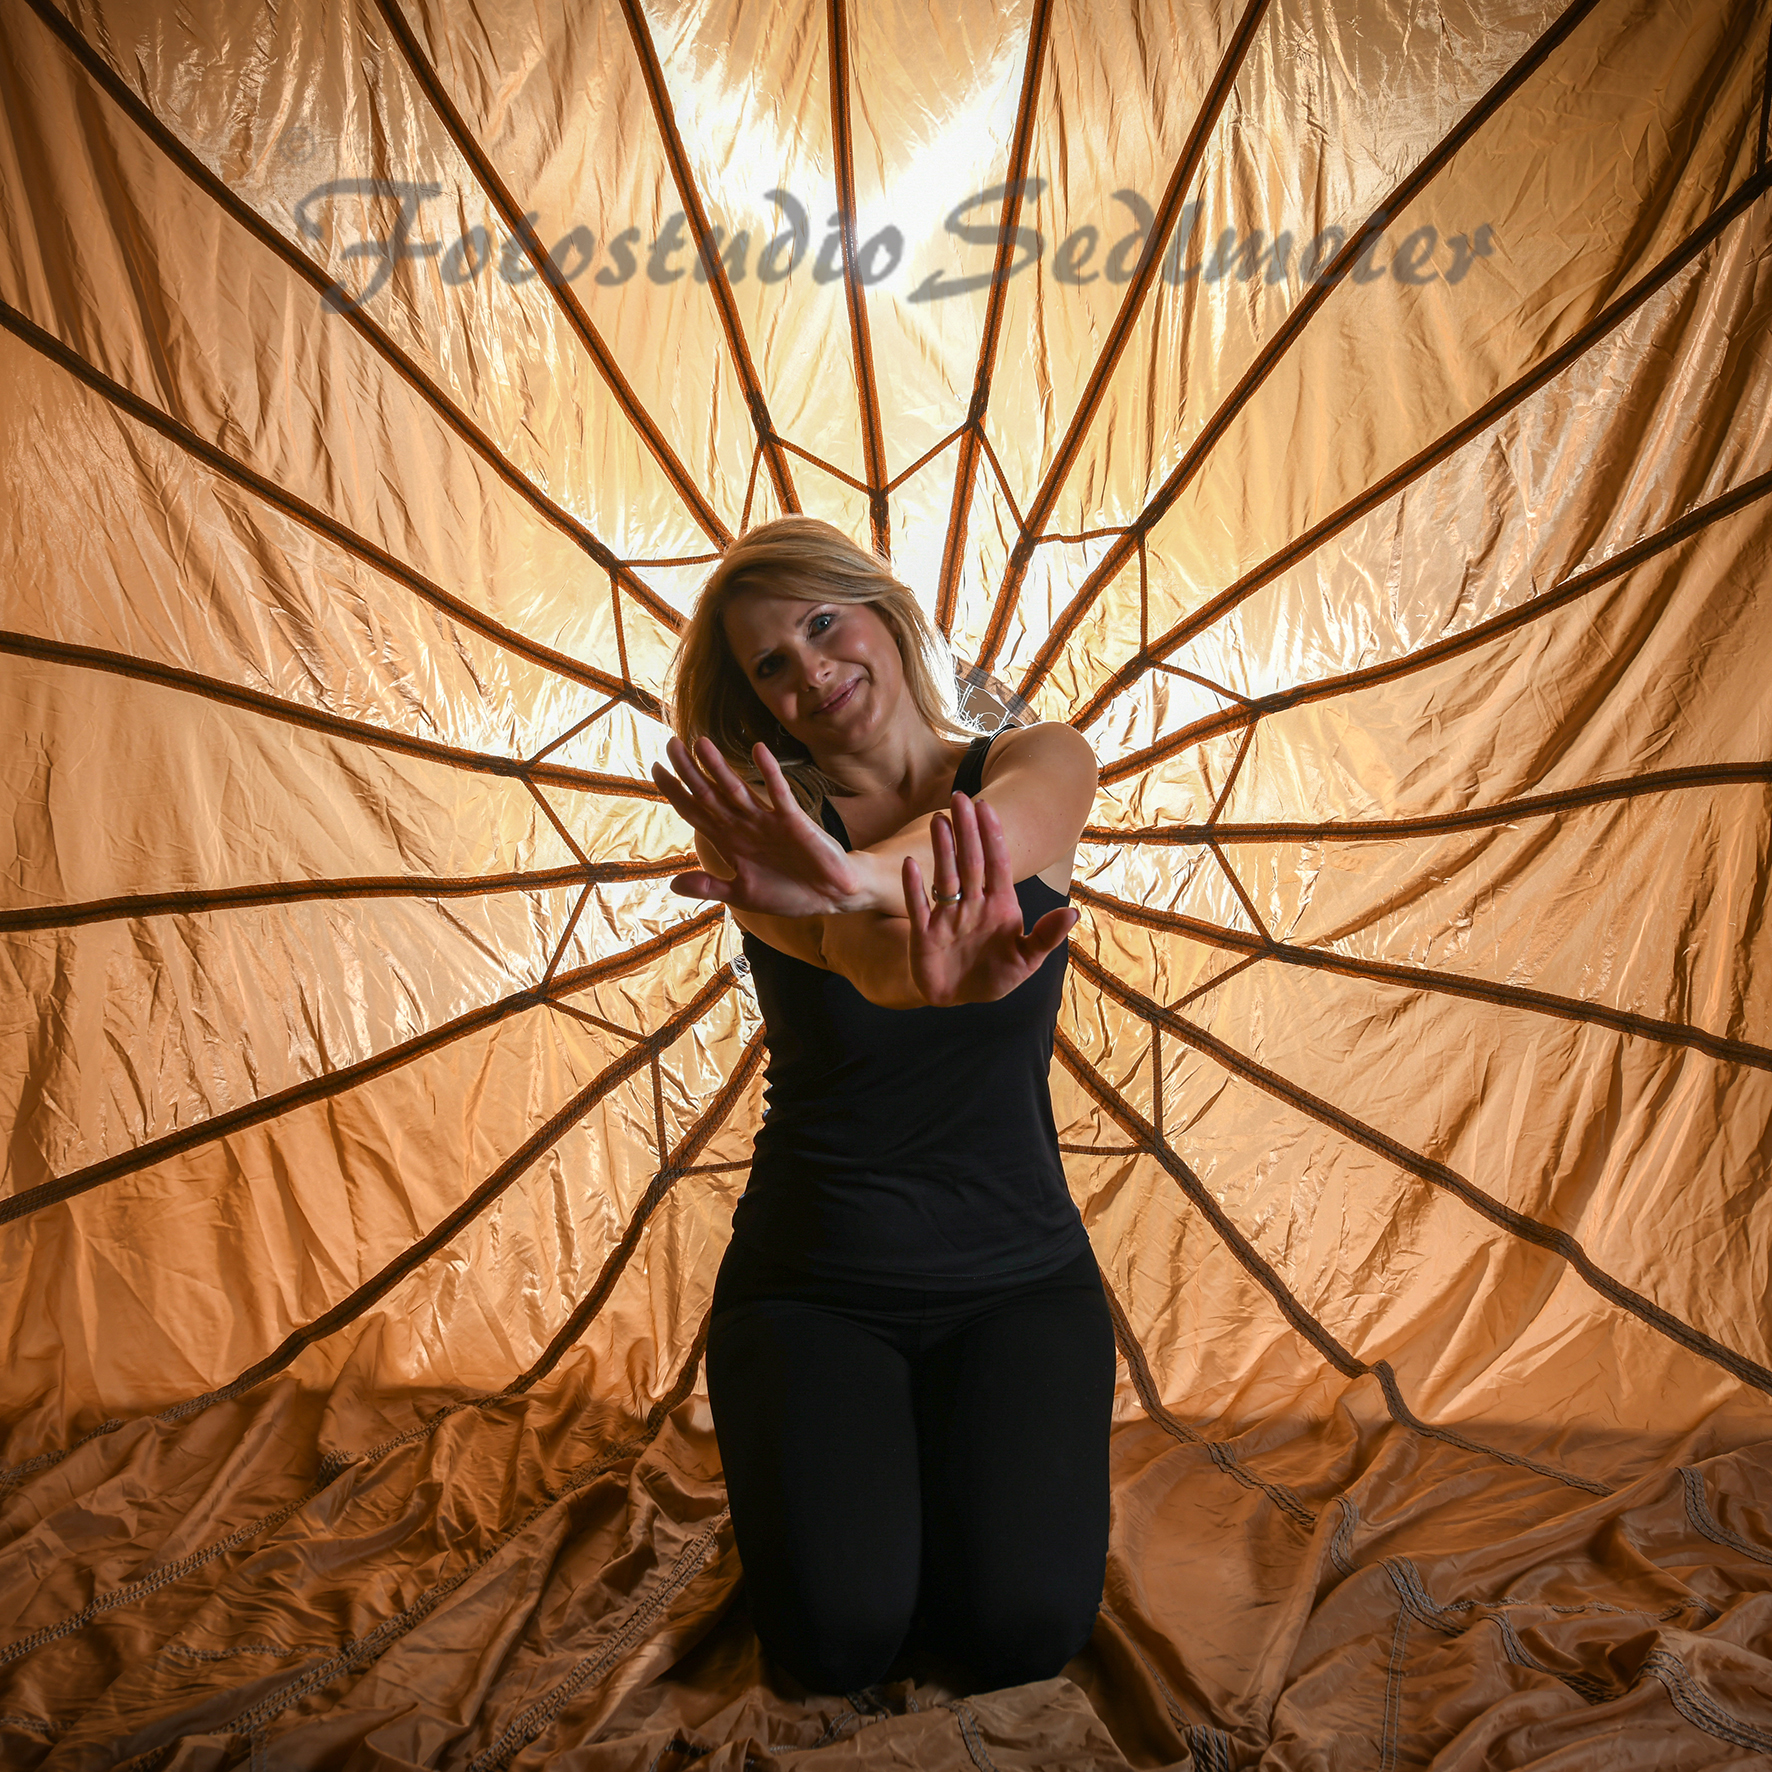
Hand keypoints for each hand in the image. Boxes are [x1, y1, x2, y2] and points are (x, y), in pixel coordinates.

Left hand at [651, 736, 870, 916]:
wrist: (831, 895)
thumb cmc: (789, 893)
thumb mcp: (743, 894)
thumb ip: (709, 887)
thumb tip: (672, 883)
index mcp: (730, 841)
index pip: (695, 811)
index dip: (675, 792)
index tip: (656, 769)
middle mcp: (744, 825)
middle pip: (709, 794)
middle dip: (689, 771)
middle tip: (670, 743)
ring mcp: (767, 821)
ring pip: (737, 789)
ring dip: (719, 768)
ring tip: (700, 743)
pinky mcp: (793, 821)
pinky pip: (779, 793)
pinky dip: (769, 772)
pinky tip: (758, 751)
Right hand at [903, 793, 1077, 1006]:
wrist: (961, 997)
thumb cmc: (996, 974)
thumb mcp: (1027, 960)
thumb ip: (1046, 936)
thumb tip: (1072, 913)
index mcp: (999, 904)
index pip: (996, 864)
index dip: (992, 836)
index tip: (986, 807)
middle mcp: (972, 904)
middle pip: (969, 862)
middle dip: (966, 831)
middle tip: (959, 797)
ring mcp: (947, 917)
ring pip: (945, 877)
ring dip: (942, 850)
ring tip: (938, 819)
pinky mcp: (924, 934)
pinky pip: (917, 907)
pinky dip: (914, 888)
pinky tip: (910, 864)